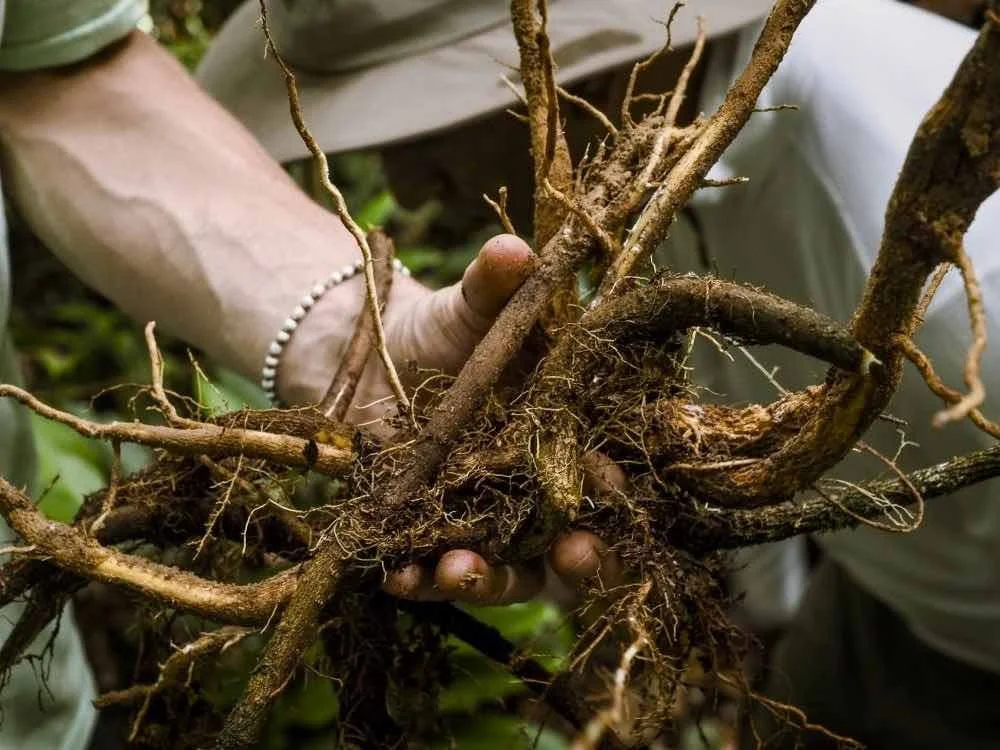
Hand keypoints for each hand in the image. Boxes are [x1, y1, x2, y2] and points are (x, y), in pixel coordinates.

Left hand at [342, 232, 626, 603]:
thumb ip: (495, 284)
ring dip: (487, 578)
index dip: (613, 493)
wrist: (372, 356)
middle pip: (568, 540)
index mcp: (563, 436)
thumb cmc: (442, 330)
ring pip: (504, 568)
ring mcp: (483, 520)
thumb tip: (515, 247)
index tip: (609, 492)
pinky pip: (433, 568)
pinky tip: (398, 578)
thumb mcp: (471, 305)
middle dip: (575, 558)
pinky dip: (419, 580)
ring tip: (460, 571)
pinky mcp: (431, 534)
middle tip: (573, 558)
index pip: (604, 476)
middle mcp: (532, 489)